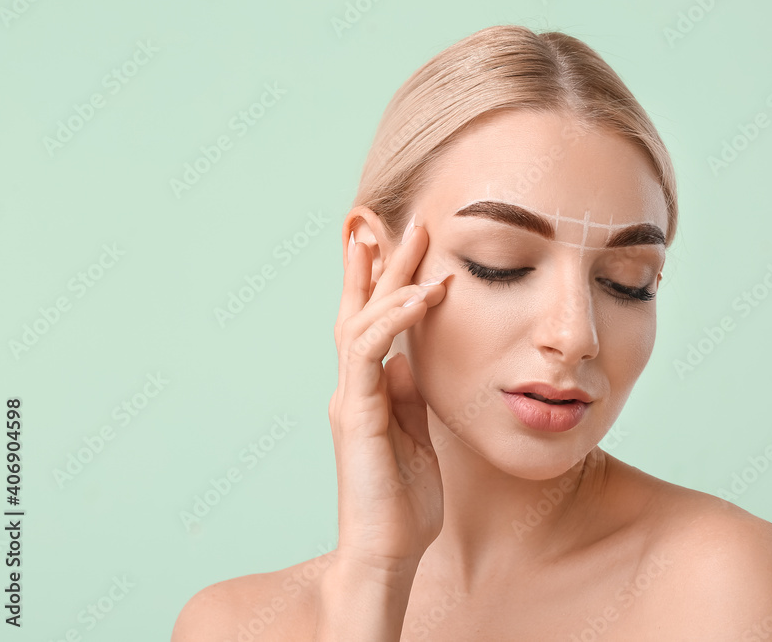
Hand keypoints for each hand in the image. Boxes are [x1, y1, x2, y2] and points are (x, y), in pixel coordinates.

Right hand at [329, 219, 449, 572]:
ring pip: (361, 321)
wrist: (387, 548)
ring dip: (389, 279)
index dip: (380, 284)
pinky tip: (421, 297)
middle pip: (360, 311)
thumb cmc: (404, 498)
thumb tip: (410, 358)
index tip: (396, 244)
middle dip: (380, 265)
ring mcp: (351, 398)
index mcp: (368, 391)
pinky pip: (370, 352)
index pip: (371, 324)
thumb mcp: (415, 432)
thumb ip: (409, 393)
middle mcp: (353, 388)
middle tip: (404, 223)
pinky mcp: (356, 413)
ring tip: (415, 242)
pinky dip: (393, 319)